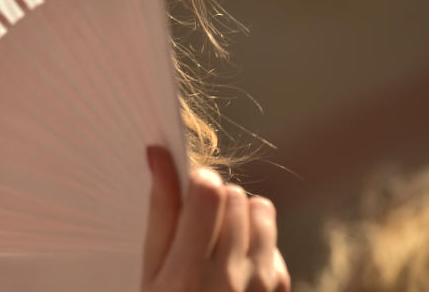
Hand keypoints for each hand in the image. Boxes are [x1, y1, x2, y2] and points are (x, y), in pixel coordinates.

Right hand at [141, 146, 289, 291]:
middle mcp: (231, 278)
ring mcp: (262, 286)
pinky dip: (257, 242)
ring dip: (240, 215)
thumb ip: (161, 211)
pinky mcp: (281, 289)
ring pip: (261, 211)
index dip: (196, 181)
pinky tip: (235, 263)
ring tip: (218, 240)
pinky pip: (273, 240)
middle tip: (197, 224)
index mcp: (187, 272)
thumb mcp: (151, 269)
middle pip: (235, 196)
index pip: (209, 191)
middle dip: (216, 200)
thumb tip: (158, 154)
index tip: (185, 192)